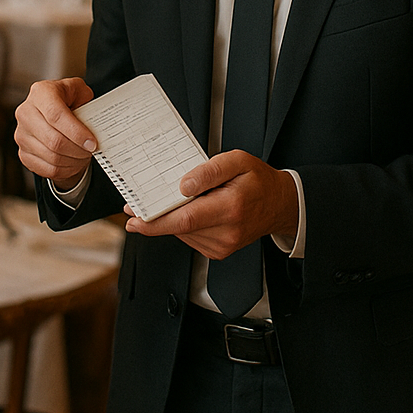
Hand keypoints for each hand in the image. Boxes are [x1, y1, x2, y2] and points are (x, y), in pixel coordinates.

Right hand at [15, 77, 97, 183]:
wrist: (52, 112)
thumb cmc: (67, 100)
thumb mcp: (78, 90)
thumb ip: (85, 99)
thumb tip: (94, 118)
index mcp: (40, 93)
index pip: (56, 116)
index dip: (76, 132)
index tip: (92, 142)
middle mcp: (26, 113)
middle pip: (53, 140)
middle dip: (77, 149)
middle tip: (92, 150)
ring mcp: (22, 135)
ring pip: (52, 157)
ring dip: (73, 160)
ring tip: (84, 155)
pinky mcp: (23, 153)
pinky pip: (47, 169)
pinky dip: (65, 170)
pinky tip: (74, 162)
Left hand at [126, 150, 298, 258]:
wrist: (280, 205)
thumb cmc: (259, 180)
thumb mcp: (238, 161)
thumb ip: (209, 170)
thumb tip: (183, 185)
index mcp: (231, 207)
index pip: (186, 219)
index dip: (156, 221)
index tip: (135, 218)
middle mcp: (227, 232)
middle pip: (180, 228)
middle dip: (153, 219)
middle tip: (132, 210)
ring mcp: (223, 246)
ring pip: (183, 233)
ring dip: (169, 220)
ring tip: (164, 204)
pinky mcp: (218, 251)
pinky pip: (191, 237)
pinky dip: (183, 225)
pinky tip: (189, 211)